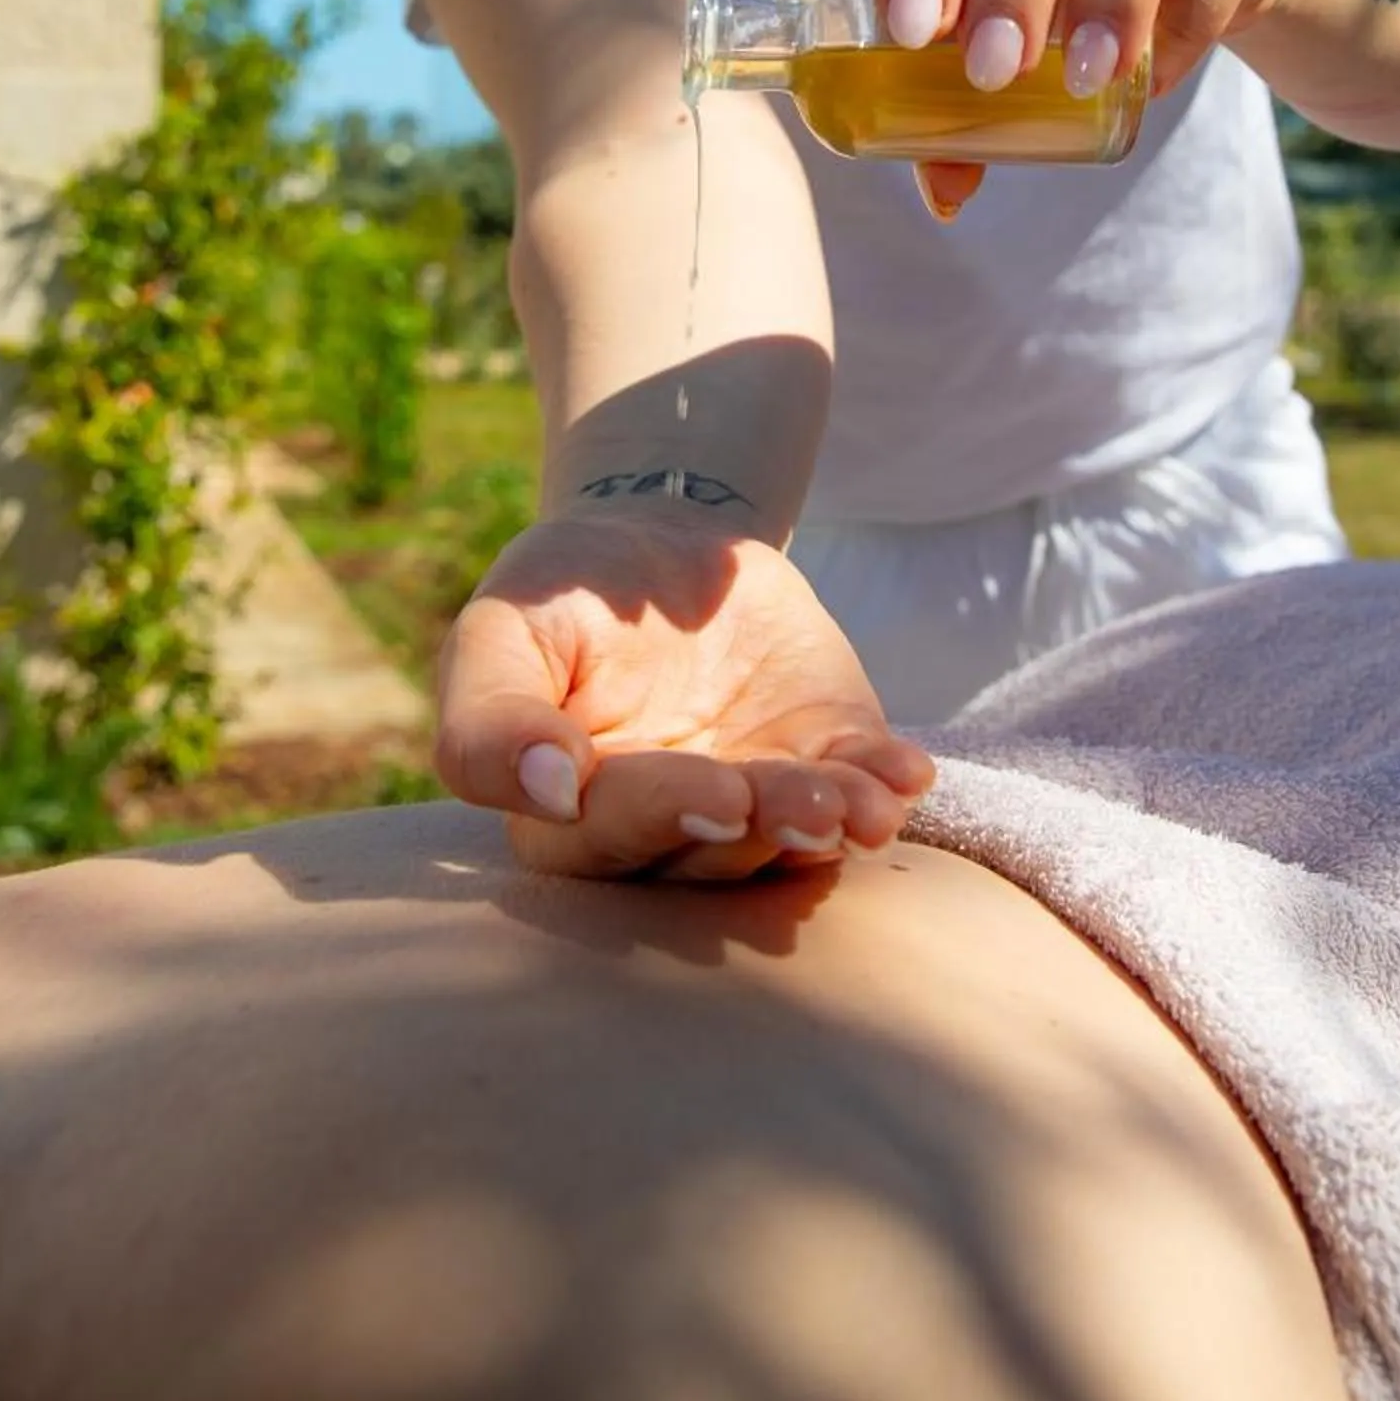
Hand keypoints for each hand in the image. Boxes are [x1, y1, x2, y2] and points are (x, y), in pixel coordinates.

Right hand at [435, 503, 936, 879]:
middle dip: (762, 830)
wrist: (656, 544)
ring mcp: (754, 802)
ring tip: (859, 803)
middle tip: (803, 803)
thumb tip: (550, 791)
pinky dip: (883, 787)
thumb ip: (493, 720)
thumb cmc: (559, 597)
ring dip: (829, 826)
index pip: (612, 838)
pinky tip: (906, 773)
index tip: (715, 792)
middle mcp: (669, 834)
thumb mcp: (500, 633)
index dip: (663, 818)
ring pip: (790, 842)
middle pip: (712, 856)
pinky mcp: (820, 765)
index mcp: (572, 819)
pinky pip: (857, 792)